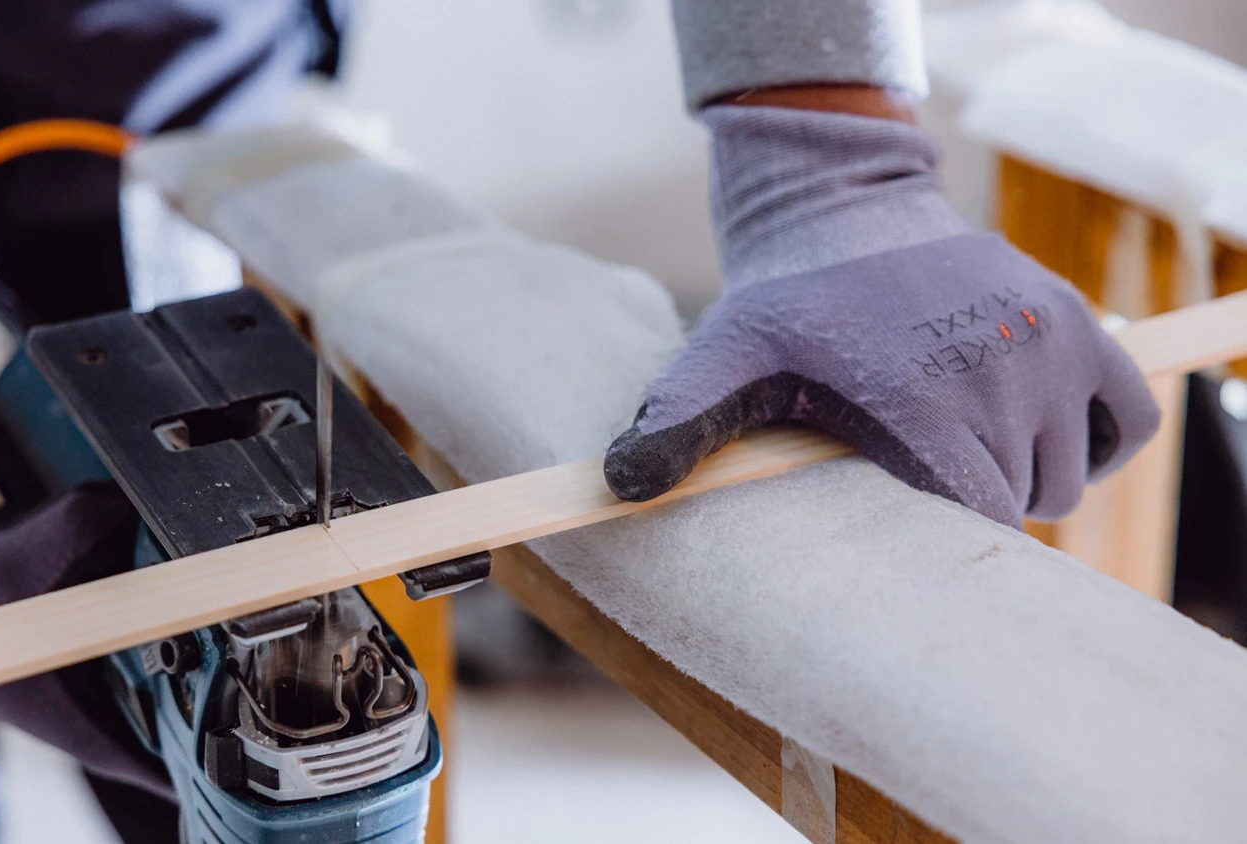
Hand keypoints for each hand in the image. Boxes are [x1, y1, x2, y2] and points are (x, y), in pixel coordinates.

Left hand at [604, 100, 1159, 527]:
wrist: (843, 208)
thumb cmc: (782, 302)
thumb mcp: (720, 359)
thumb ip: (677, 425)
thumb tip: (620, 486)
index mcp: (915, 404)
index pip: (970, 524)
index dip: (939, 538)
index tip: (904, 515)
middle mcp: (995, 376)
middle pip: (1017, 506)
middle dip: (968, 504)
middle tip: (915, 467)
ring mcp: (1048, 346)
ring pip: (1064, 476)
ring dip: (1023, 476)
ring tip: (958, 440)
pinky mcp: (1080, 324)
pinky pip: (1126, 420)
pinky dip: (1092, 439)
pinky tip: (1031, 427)